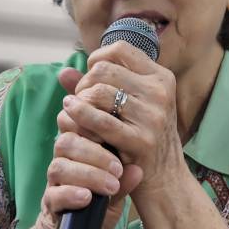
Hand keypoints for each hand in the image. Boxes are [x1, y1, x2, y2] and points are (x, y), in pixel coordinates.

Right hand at [34, 64, 142, 228]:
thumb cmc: (97, 208)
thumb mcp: (115, 196)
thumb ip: (124, 183)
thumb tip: (138, 169)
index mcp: (79, 151)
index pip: (78, 127)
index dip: (93, 126)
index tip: (118, 136)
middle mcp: (64, 161)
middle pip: (67, 142)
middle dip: (95, 153)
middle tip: (118, 170)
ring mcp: (54, 182)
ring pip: (60, 166)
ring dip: (88, 174)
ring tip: (110, 187)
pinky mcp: (48, 204)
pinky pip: (54, 193)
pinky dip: (71, 194)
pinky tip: (87, 198)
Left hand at [58, 41, 185, 199]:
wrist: (165, 178)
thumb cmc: (144, 137)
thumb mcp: (132, 106)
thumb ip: (100, 86)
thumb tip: (63, 73)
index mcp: (161, 78)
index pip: (120, 50)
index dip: (97, 58)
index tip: (90, 76)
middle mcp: (160, 92)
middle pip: (104, 70)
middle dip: (84, 82)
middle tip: (80, 98)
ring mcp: (152, 116)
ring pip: (99, 92)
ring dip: (80, 100)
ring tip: (75, 110)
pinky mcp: (141, 139)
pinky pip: (100, 120)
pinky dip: (80, 115)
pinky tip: (71, 116)